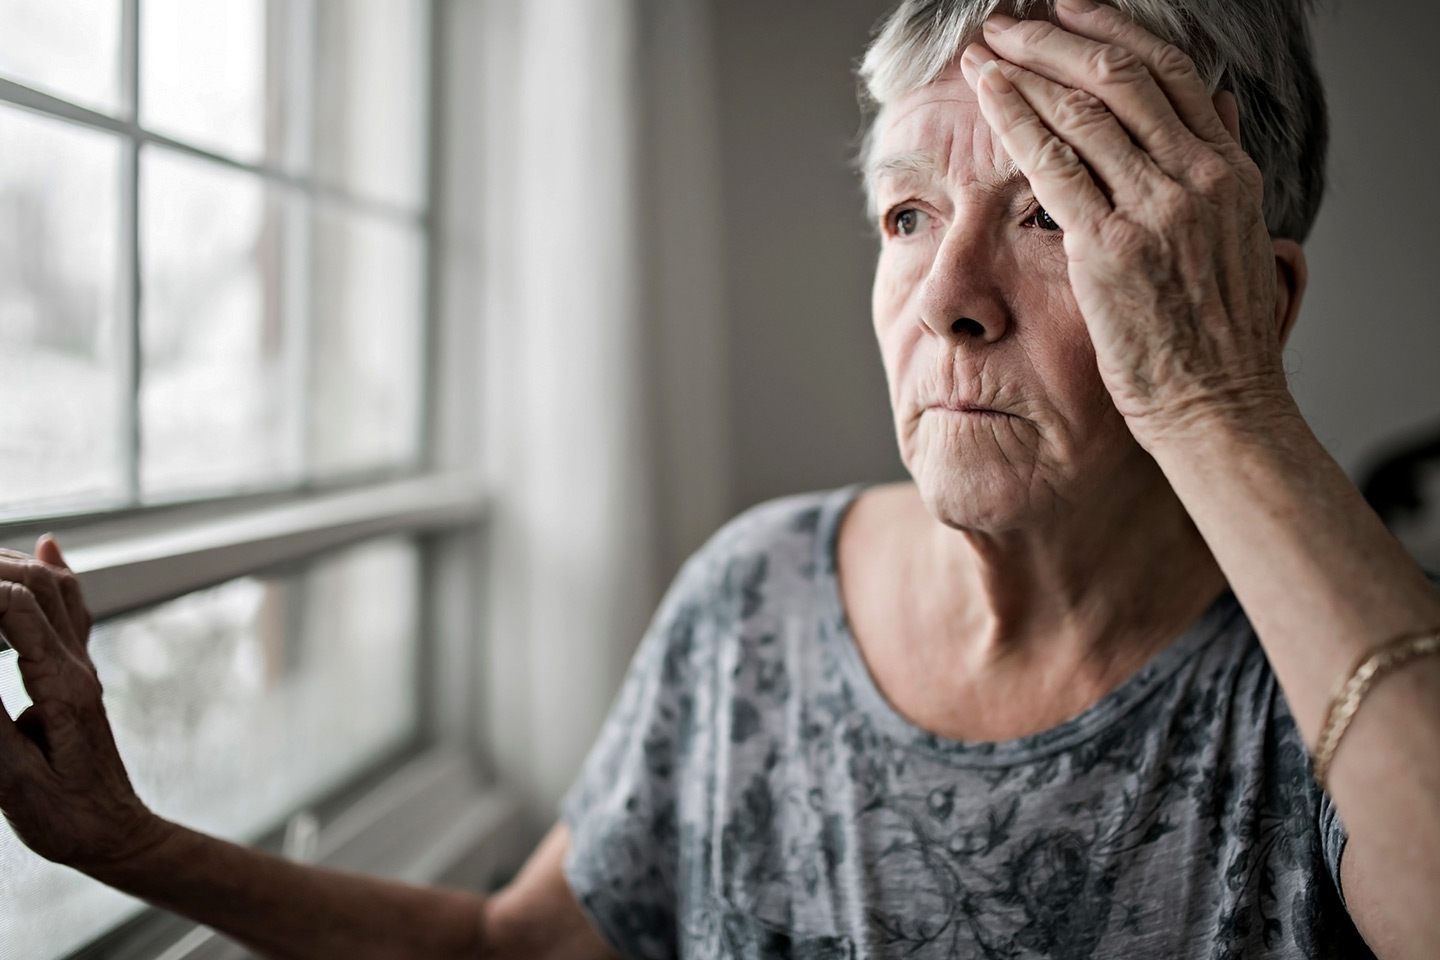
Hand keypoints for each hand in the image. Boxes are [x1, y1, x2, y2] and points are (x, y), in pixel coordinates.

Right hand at [0, 537, 167, 870]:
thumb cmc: (66, 817)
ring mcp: (82, 669)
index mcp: (63, 686)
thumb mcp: (11, 778)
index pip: (17, 609)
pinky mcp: (78, 678)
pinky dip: (50, 574)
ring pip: (57, 591)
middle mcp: (78, 667)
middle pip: (38, 586)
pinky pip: (69, 611)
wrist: (114, 835)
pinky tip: (44, 548)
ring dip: (13, 564)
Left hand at [960, 0, 1303, 447]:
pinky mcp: (1110, 246)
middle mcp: (1200, 179)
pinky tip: (989, 95)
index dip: (1115, 33)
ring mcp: (1157, 210)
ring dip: (1026, 70)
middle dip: (1057, 38)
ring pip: (1083, 111)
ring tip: (985, 50)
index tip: (1072, 10)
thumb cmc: (1218, 342)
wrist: (1220, 409)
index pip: (1173, 75)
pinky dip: (1017, 119)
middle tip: (1010, 21)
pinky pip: (1054, 164)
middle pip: (1121, 78)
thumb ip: (1221, 174)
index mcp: (1231, 174)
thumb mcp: (1239, 244)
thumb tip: (1220, 108)